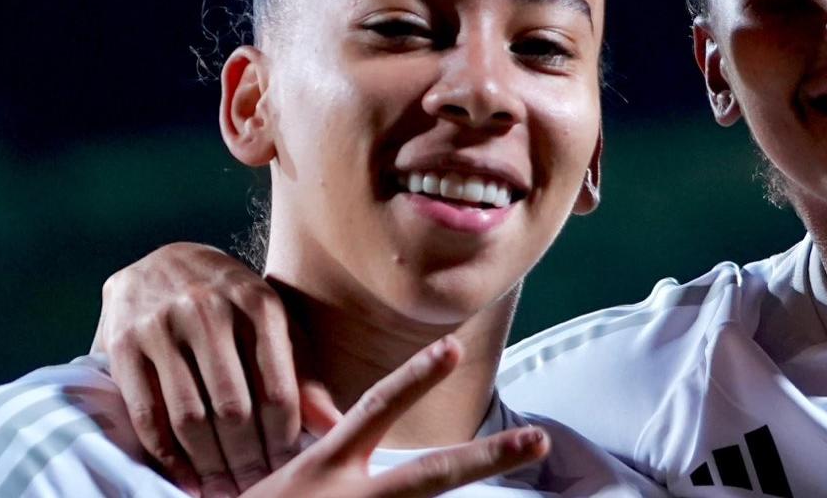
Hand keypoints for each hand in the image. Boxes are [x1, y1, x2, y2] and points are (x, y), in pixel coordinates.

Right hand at [96, 242, 329, 496]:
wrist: (164, 260)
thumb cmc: (233, 302)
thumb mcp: (274, 323)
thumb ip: (303, 374)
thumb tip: (335, 426)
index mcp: (258, 303)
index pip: (278, 390)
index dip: (283, 441)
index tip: (287, 469)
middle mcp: (208, 309)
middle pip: (233, 409)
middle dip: (247, 460)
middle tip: (255, 488)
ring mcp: (161, 325)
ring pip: (190, 416)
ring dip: (209, 465)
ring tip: (223, 490)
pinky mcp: (123, 343)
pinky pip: (147, 413)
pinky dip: (167, 456)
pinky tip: (186, 478)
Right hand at [243, 335, 549, 496]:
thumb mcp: (287, 479)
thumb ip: (330, 457)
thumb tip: (357, 433)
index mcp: (325, 468)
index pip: (376, 410)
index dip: (415, 377)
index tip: (453, 347)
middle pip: (431, 475)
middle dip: (488, 456)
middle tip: (539, 440)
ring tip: (525, 455)